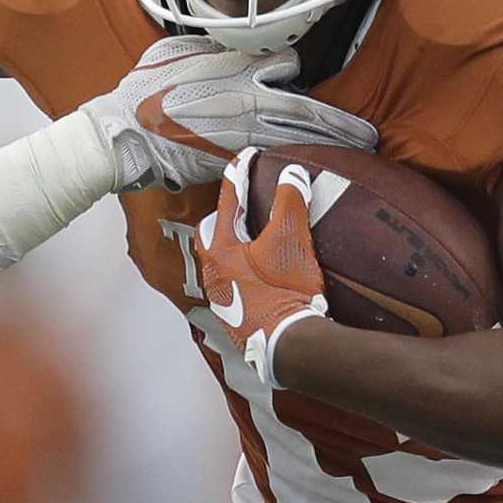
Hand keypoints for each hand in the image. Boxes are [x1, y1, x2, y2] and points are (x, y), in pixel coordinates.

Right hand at [80, 36, 376, 192]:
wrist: (124, 132)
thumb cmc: (143, 90)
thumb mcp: (177, 53)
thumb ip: (212, 52)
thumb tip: (232, 52)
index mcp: (235, 68)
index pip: (286, 64)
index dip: (292, 72)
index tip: (299, 82)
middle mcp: (247, 99)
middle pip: (309, 109)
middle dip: (341, 124)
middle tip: (370, 135)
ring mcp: (244, 131)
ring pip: (300, 137)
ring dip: (333, 145)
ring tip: (360, 152)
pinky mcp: (233, 158)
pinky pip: (275, 157)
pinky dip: (298, 162)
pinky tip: (315, 169)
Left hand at [197, 148, 329, 386]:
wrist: (288, 344)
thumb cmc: (285, 291)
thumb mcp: (291, 241)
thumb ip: (290, 203)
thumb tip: (293, 172)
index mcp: (221, 249)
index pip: (229, 201)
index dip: (240, 175)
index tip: (247, 158)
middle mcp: (213, 272)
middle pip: (209, 234)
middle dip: (223, 216)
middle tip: (240, 204)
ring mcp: (221, 297)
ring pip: (216, 260)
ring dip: (229, 245)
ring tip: (247, 238)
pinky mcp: (234, 317)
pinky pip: (229, 284)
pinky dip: (238, 271)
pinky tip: (254, 275)